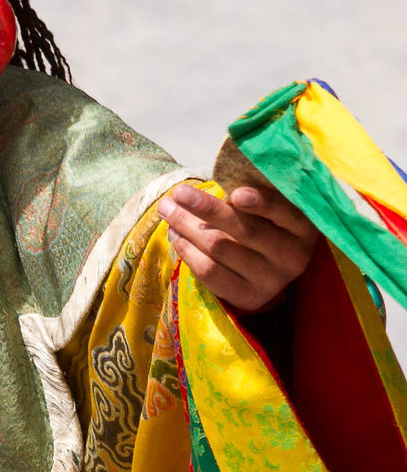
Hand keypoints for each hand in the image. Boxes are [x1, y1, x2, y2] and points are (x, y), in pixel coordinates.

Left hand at [156, 182, 319, 311]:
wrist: (262, 270)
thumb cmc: (260, 223)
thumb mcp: (266, 208)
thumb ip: (250, 193)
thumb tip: (221, 175)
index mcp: (303, 227)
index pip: (285, 212)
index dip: (262, 203)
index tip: (235, 193)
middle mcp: (293, 256)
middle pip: (245, 230)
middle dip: (207, 207)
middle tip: (179, 192)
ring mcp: (272, 280)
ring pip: (220, 247)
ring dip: (187, 225)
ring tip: (168, 209)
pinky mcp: (249, 297)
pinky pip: (209, 271)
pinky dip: (187, 249)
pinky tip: (175, 234)